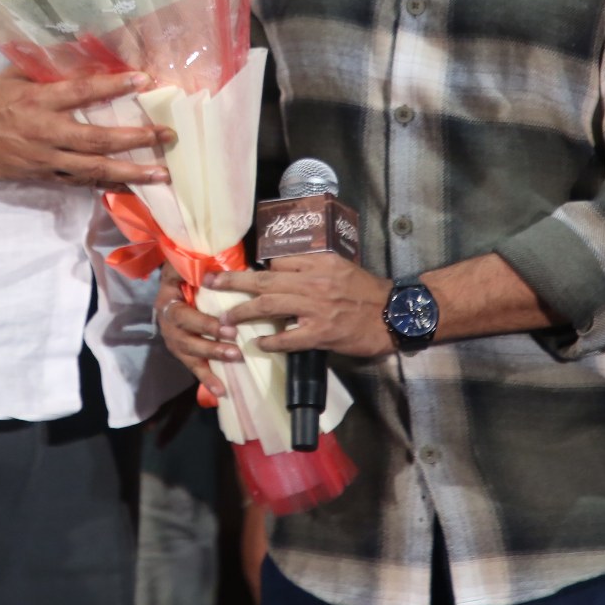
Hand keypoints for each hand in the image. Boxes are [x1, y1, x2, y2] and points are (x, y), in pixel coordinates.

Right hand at [0, 68, 171, 186]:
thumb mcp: (14, 75)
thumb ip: (48, 67)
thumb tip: (83, 52)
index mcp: (37, 100)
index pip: (82, 92)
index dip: (114, 86)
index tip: (144, 80)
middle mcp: (43, 132)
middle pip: (96, 139)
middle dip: (135, 137)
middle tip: (166, 135)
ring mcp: (43, 159)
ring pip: (92, 169)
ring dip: (129, 172)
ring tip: (161, 174)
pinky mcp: (40, 176)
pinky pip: (78, 182)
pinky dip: (105, 184)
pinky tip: (130, 185)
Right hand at [157, 273, 238, 398]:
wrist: (169, 286)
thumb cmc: (181, 275)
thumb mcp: (179, 266)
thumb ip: (187, 266)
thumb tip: (206, 268)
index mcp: (167, 302)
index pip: (183, 315)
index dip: (204, 322)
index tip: (227, 325)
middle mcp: (167, 324)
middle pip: (186, 339)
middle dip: (211, 344)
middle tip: (235, 347)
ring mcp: (174, 341)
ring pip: (190, 355)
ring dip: (211, 361)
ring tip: (233, 362)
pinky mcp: (182, 353)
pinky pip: (194, 368)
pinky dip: (207, 380)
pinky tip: (221, 392)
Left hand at [209, 255, 396, 359]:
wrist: (394, 314)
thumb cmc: (368, 291)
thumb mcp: (341, 267)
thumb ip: (313, 267)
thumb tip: (282, 269)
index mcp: (319, 263)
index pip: (278, 261)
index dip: (258, 269)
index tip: (240, 274)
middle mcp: (314, 282)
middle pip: (264, 279)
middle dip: (233, 281)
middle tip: (211, 282)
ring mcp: (317, 308)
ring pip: (269, 305)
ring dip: (243, 311)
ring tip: (226, 318)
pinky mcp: (322, 334)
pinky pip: (288, 338)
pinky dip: (270, 341)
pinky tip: (258, 343)